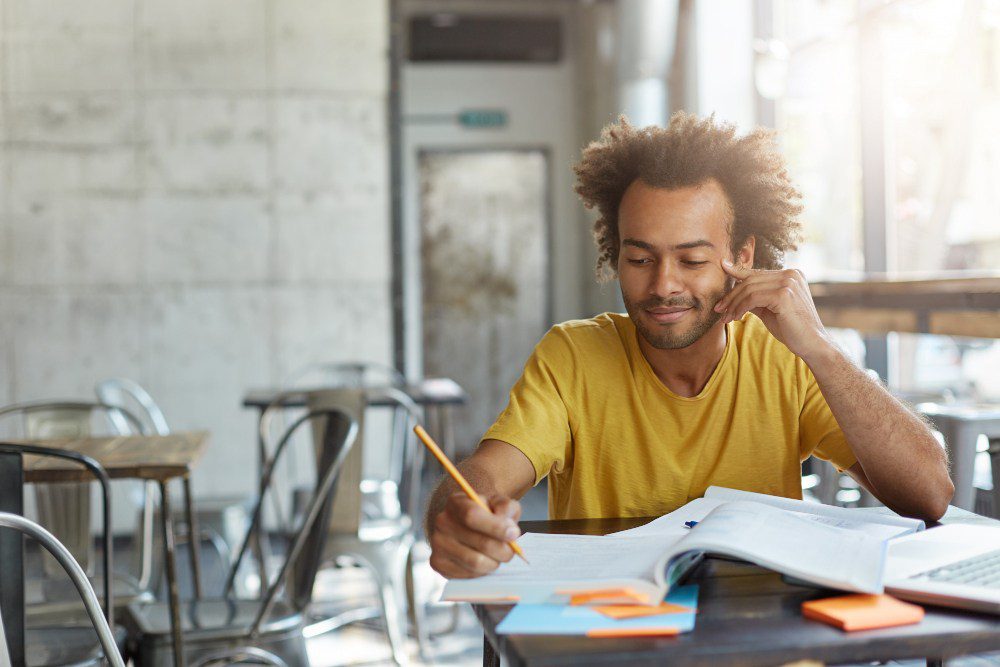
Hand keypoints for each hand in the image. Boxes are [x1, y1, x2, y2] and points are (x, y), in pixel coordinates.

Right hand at [428, 493, 521, 578]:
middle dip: (503, 550)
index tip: (514, 534)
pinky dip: (482, 571)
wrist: (469, 526)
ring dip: (494, 562)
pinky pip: (468, 574)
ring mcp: (438, 544)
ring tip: (497, 555)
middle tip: (511, 550)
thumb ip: (506, 509)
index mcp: (456, 502)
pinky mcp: (439, 563)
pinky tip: (484, 560)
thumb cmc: (487, 514)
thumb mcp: (499, 503)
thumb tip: (509, 529)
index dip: (496, 527)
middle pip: (480, 543)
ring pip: (476, 562)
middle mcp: (442, 522)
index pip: (472, 516)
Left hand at [714, 260, 831, 361]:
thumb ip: (755, 298)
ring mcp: (788, 283)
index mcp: (791, 274)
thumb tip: (734, 292)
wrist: (812, 344)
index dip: (737, 272)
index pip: (757, 273)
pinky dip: (740, 308)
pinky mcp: (784, 295)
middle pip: (750, 280)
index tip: (722, 268)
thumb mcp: (770, 309)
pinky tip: (736, 318)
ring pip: (749, 289)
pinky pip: (752, 298)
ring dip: (733, 304)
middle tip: (719, 309)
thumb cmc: (791, 329)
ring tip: (726, 318)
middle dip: (731, 296)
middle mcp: (791, 274)